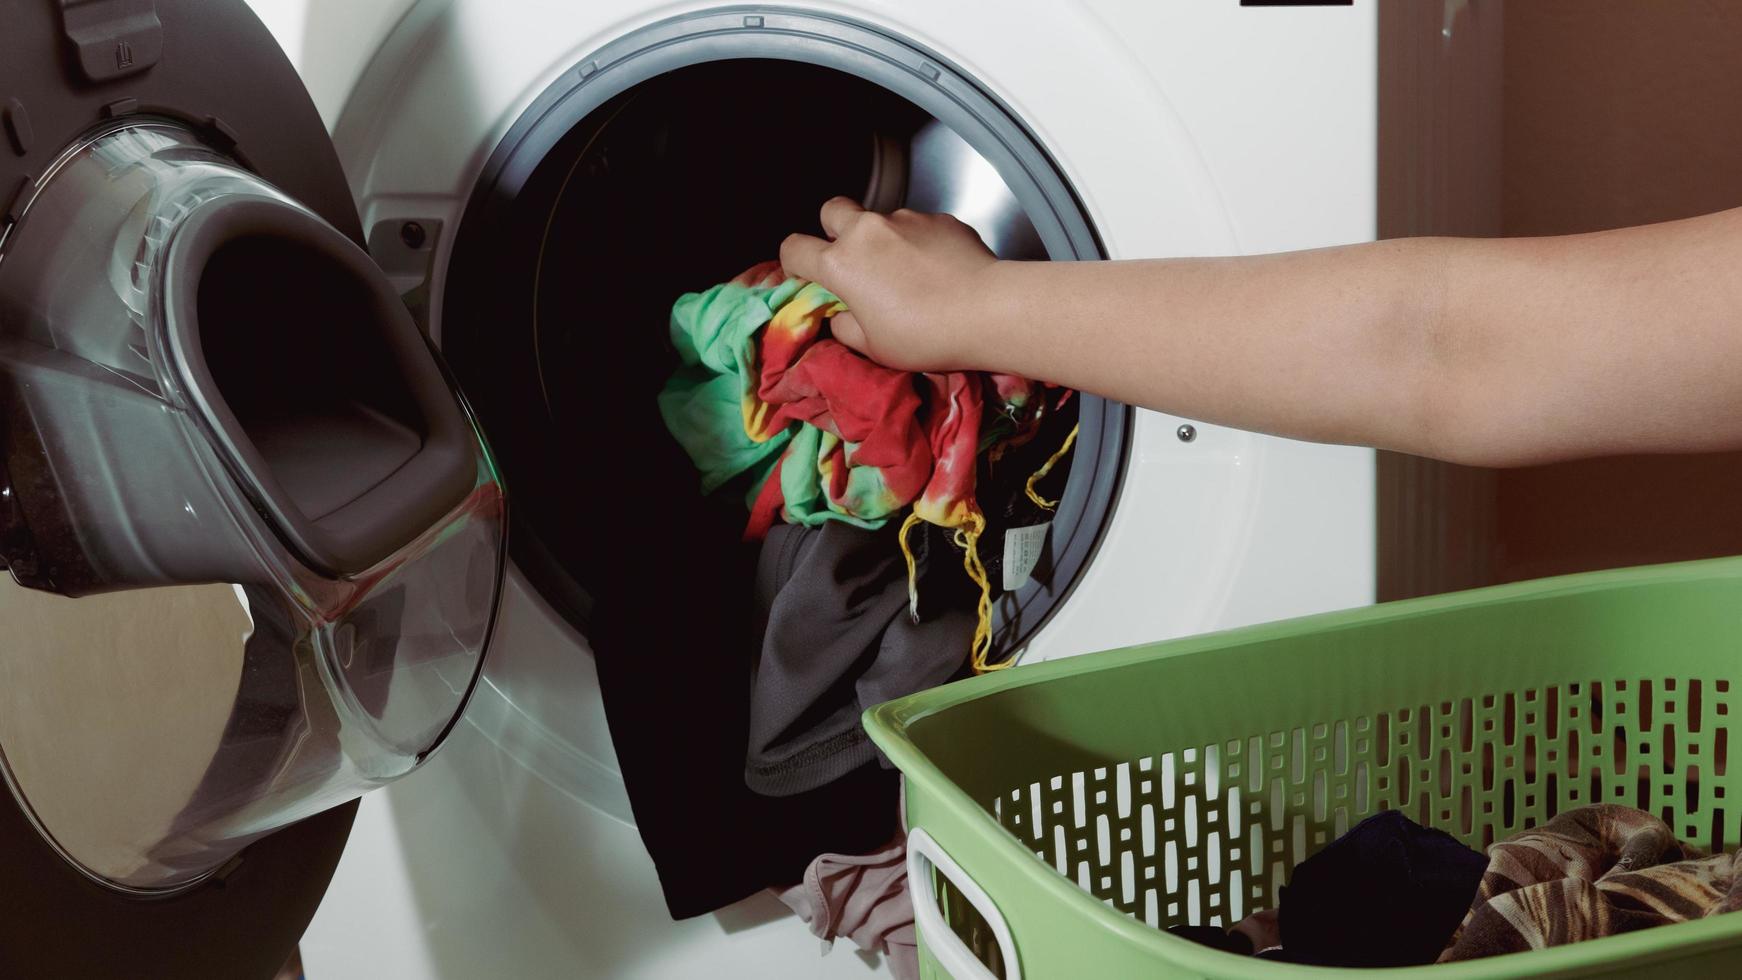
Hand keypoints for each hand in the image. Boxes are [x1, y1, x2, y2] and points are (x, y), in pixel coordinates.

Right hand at [780, 197, 999, 371]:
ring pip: (880, 219)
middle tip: (851, 260)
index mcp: (841, 264)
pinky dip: (919, 242)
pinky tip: (938, 268)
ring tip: (907, 273)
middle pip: (832, 210)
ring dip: (883, 240)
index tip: (806, 278)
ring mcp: (906, 218)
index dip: (793, 263)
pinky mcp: (940, 217)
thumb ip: (846, 327)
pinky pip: (918, 225)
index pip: (794, 248)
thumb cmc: (925, 335)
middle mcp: (867, 231)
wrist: (987, 310)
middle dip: (833, 230)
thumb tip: (842, 315)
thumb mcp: (873, 347)